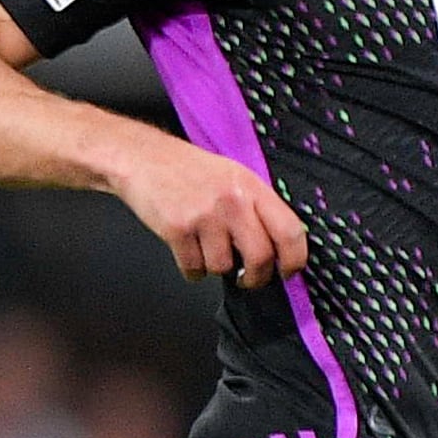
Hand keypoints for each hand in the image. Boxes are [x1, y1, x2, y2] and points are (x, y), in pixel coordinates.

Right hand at [112, 136, 306, 286]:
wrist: (144, 159)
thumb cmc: (189, 170)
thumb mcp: (234, 177)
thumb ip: (258, 207)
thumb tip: (279, 247)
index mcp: (252, 187)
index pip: (289, 231)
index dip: (294, 260)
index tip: (288, 271)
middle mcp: (232, 201)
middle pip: (260, 258)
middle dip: (255, 277)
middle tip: (248, 277)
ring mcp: (204, 216)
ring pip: (223, 267)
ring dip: (215, 266)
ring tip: (205, 246)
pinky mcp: (177, 230)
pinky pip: (194, 270)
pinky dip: (192, 269)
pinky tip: (188, 249)